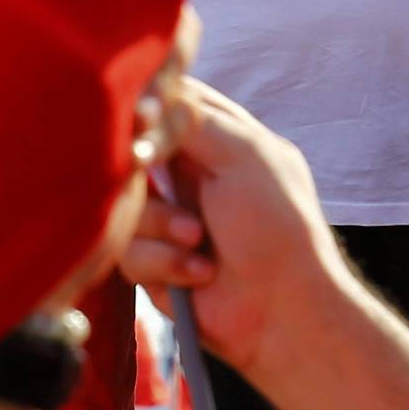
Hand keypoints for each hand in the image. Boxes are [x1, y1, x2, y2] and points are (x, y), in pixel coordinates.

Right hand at [121, 80, 346, 386]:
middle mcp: (189, 171)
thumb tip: (141, 107)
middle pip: (133, 151)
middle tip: (147, 169)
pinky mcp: (154, 261)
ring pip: (126, 204)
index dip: (149, 105)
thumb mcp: (245, 154)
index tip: (138, 118)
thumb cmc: (276, 223)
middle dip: (144, 170)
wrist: (282, 310)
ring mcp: (169, 216)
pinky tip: (199, 272)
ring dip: (163, 224)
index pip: (172, 99)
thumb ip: (193, 120)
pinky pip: (129, 250)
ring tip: (199, 239)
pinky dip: (165, 262)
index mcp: (219, 136)